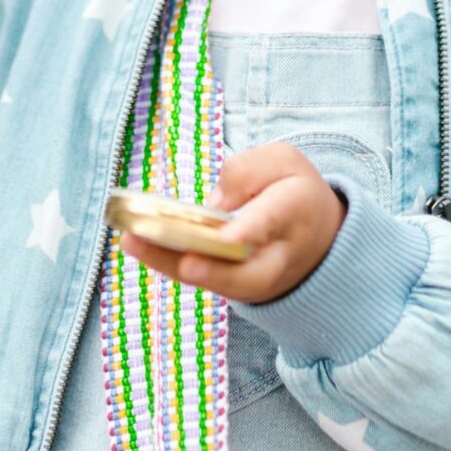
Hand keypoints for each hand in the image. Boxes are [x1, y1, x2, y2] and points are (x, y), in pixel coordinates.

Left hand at [115, 140, 345, 303]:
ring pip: (219, 285)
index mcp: (296, 211)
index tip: (225, 237)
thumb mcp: (284, 162)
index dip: (248, 231)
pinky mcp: (235, 288)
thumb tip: (212, 203)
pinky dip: (167, 264)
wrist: (318, 237)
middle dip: (213, 271)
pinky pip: (201, 280)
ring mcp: (258, 280)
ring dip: (173, 266)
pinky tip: (134, 242)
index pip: (272, 221)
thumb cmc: (294, 192)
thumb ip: (249, 170)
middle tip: (183, 262)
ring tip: (132, 240)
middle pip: (249, 274)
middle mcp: (279, 256)